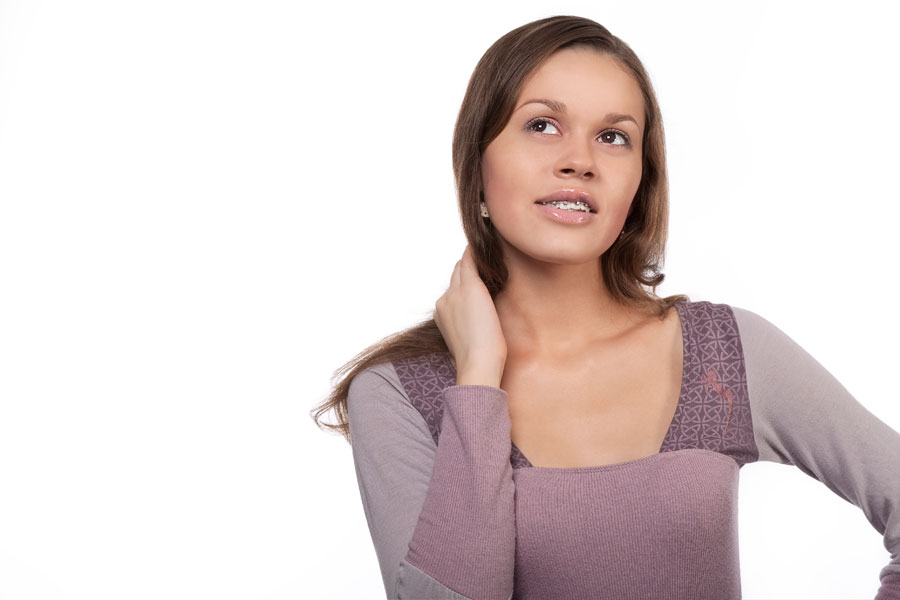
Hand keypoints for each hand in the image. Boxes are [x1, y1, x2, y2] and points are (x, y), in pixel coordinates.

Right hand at [434, 244, 507, 386]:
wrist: (478, 364)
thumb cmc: (479, 360)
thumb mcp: (469, 341)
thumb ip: (468, 326)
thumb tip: (479, 323)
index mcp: (442, 313)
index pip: (453, 289)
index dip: (465, 284)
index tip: (480, 279)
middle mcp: (444, 299)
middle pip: (456, 274)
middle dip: (469, 268)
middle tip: (489, 262)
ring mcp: (455, 292)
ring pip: (463, 266)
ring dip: (475, 260)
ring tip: (492, 252)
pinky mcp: (470, 287)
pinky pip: (471, 260)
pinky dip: (478, 253)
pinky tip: (489, 247)